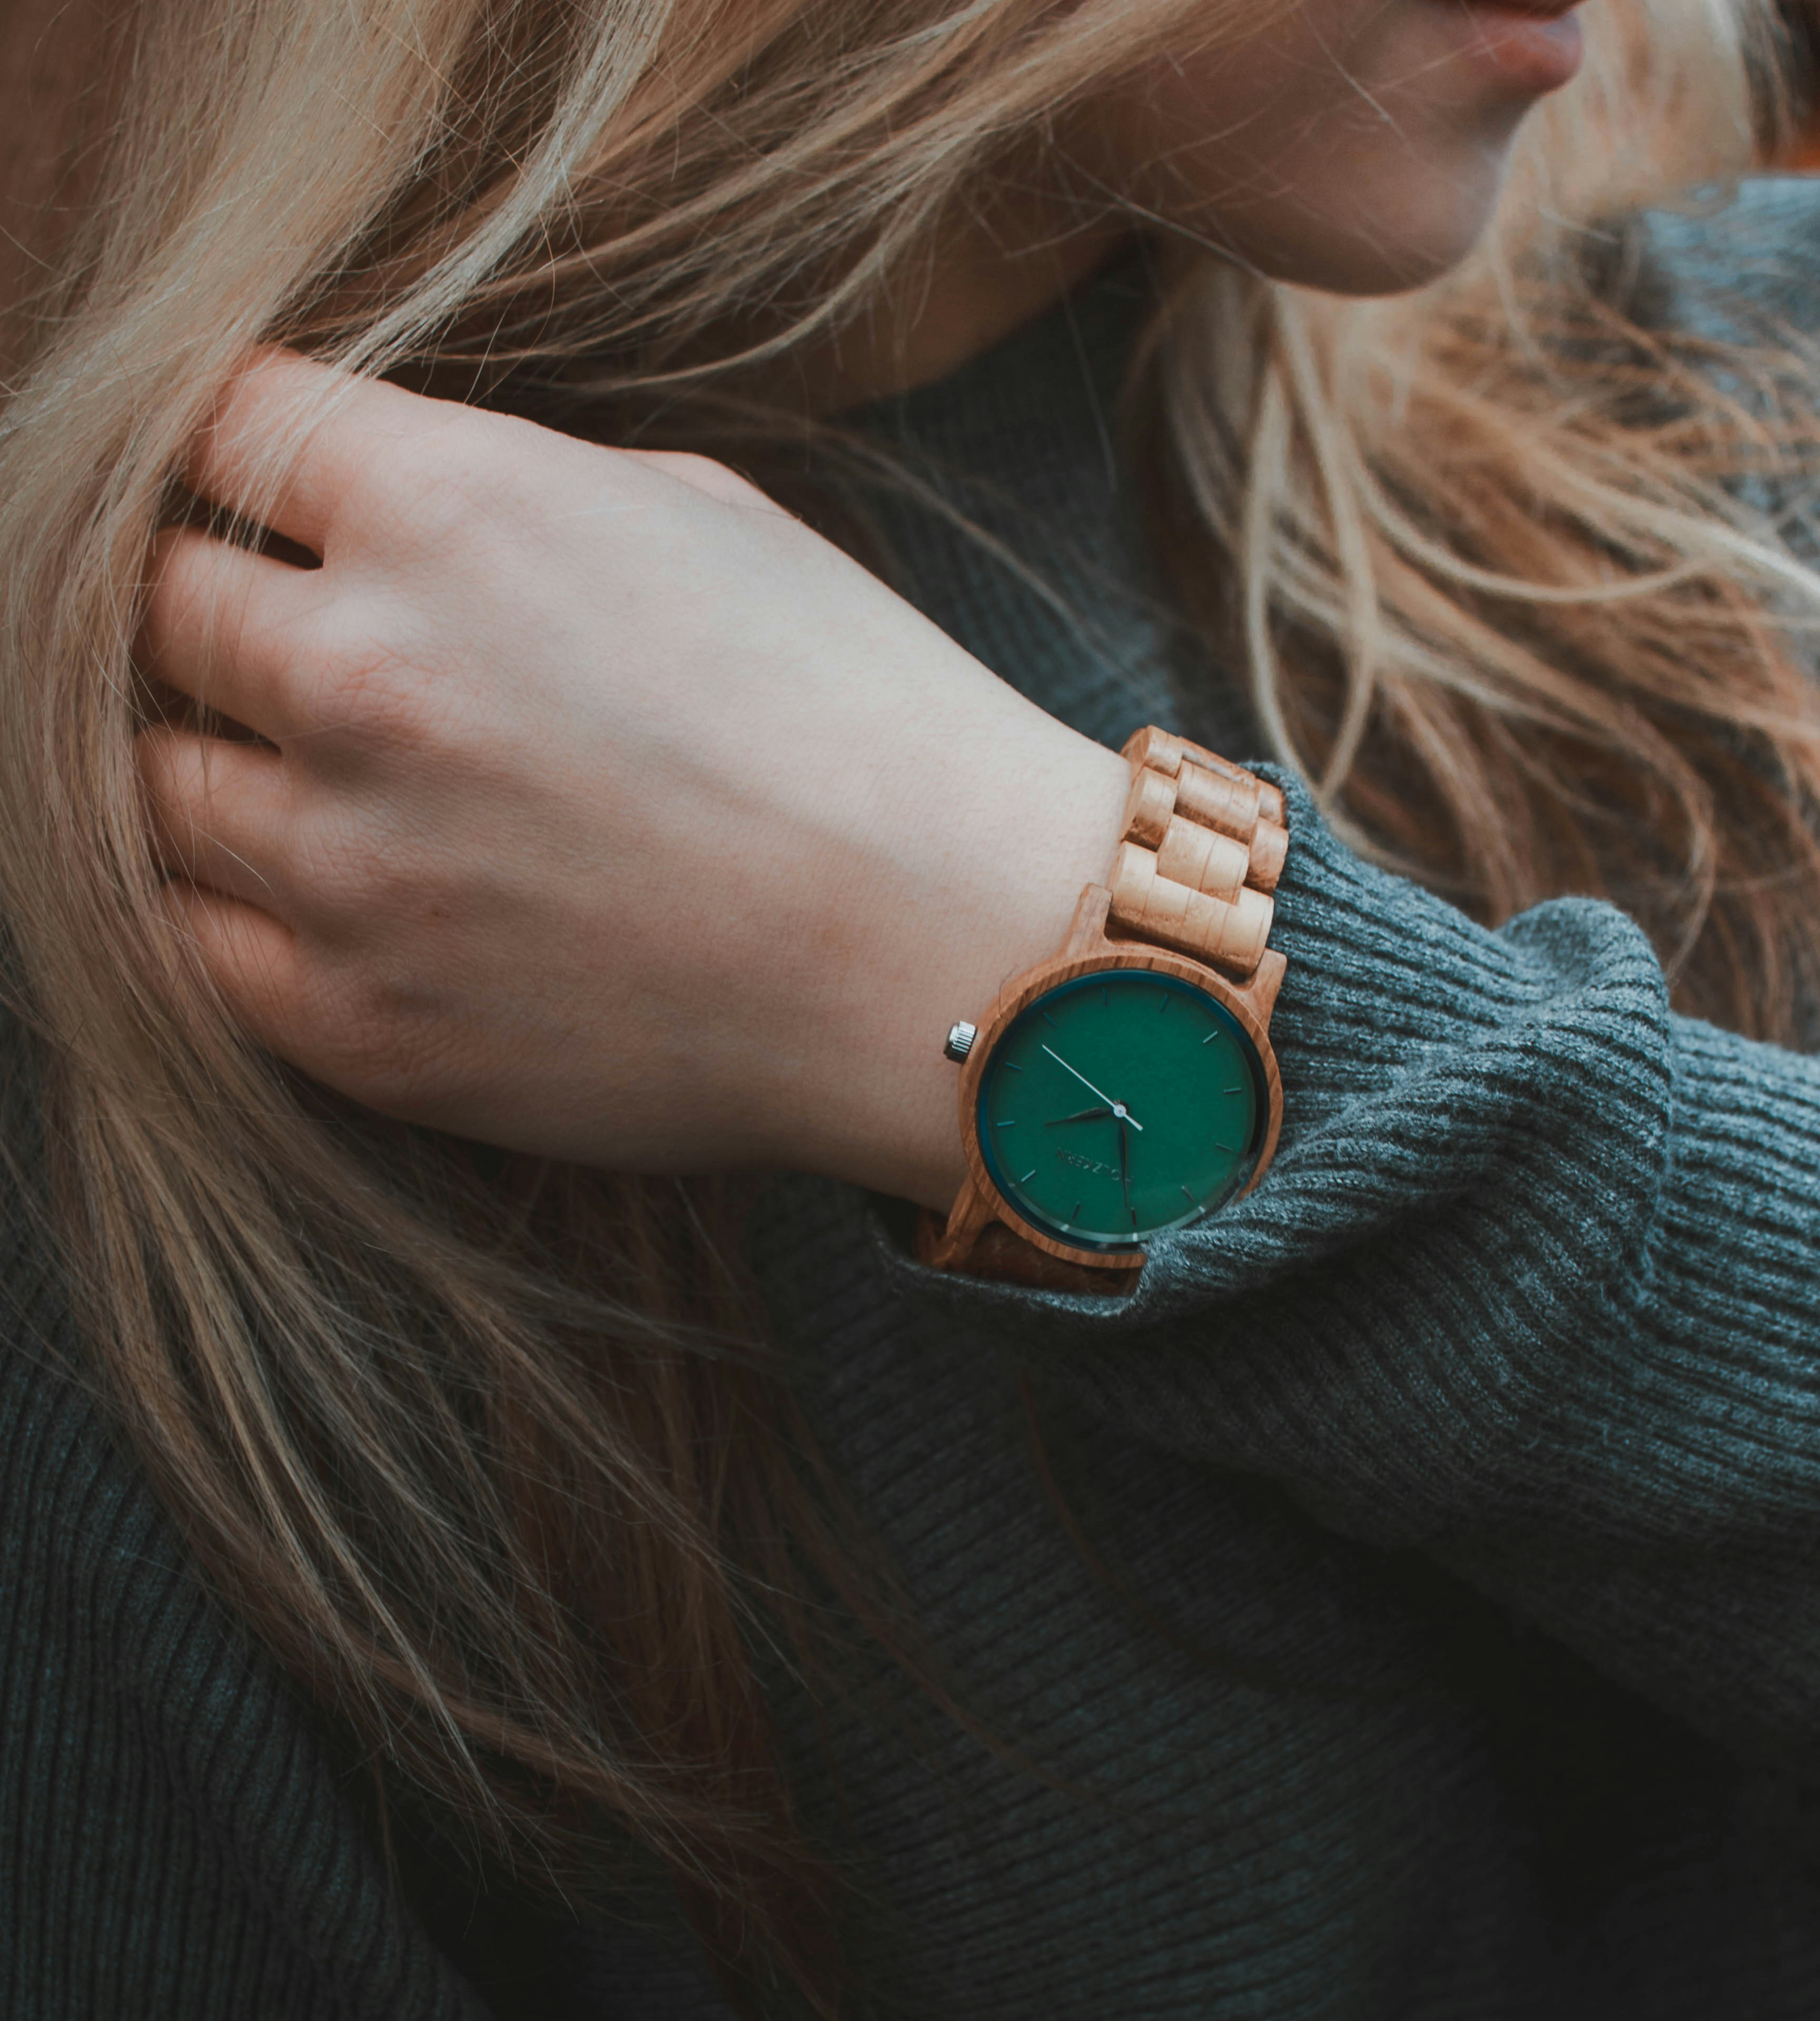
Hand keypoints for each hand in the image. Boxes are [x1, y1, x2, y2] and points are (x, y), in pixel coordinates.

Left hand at [135, 355, 1127, 1210]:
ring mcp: (346, 869)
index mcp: (446, 512)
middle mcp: (364, 678)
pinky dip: (236, 906)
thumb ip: (481, 488)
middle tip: (313, 650)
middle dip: (227, 613)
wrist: (948, 956)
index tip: (274, 501)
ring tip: (335, 784)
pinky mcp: (357, 1025)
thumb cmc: (853, 721)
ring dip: (224, 765)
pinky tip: (333, 893)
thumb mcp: (688, 514)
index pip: (218, 428)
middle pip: (159, 604)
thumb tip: (355, 504)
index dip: (243, 460)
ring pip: (155, 781)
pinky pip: (196, 942)